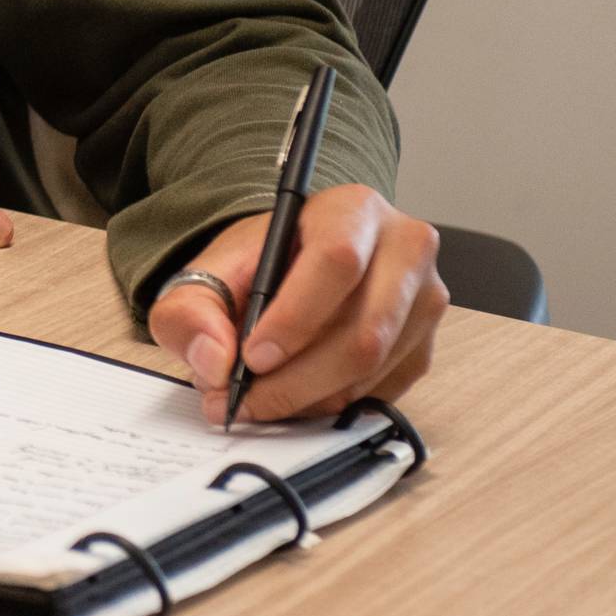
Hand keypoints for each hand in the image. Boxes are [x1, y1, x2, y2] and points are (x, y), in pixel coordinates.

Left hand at [147, 186, 446, 423]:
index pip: (338, 261)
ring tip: (261, 399)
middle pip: (366, 328)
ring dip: (311, 398)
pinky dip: (333, 405)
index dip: (296, 317)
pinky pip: (383, 390)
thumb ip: (192, 310)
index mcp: (353, 211)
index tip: (253, 357)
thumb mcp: (209, 272)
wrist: (293, 266)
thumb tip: (214, 360)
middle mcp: (404, 249)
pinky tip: (297, 395)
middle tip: (247, 399)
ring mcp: (424, 299)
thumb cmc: (260, 264)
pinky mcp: (424, 344)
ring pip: (374, 368)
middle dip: (298, 378)